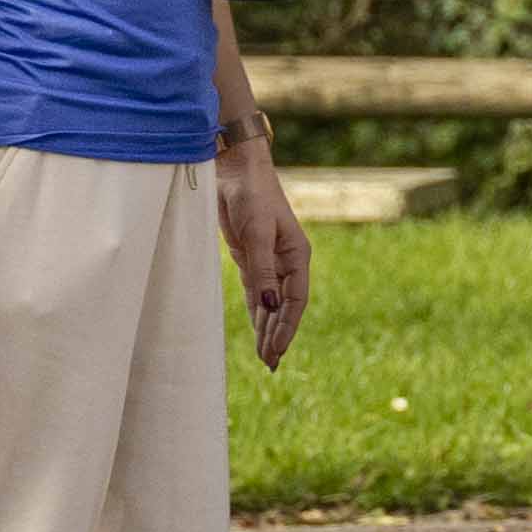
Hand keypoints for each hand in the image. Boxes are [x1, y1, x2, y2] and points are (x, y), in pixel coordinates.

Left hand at [220, 153, 311, 370]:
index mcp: (297, 255)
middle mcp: (286, 261)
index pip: (295, 300)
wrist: (234, 168)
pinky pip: (256, 292)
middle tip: (270, 363)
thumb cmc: (251, 194)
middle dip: (278, 334)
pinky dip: (257, 312)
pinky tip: (258, 329)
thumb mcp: (256, 231)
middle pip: (285, 306)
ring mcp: (269, 260)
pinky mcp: (250, 256)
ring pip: (270, 302)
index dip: (287, 326)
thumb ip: (262, 268)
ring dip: (268, 327)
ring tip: (265, 355)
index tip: (276, 350)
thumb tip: (270, 303)